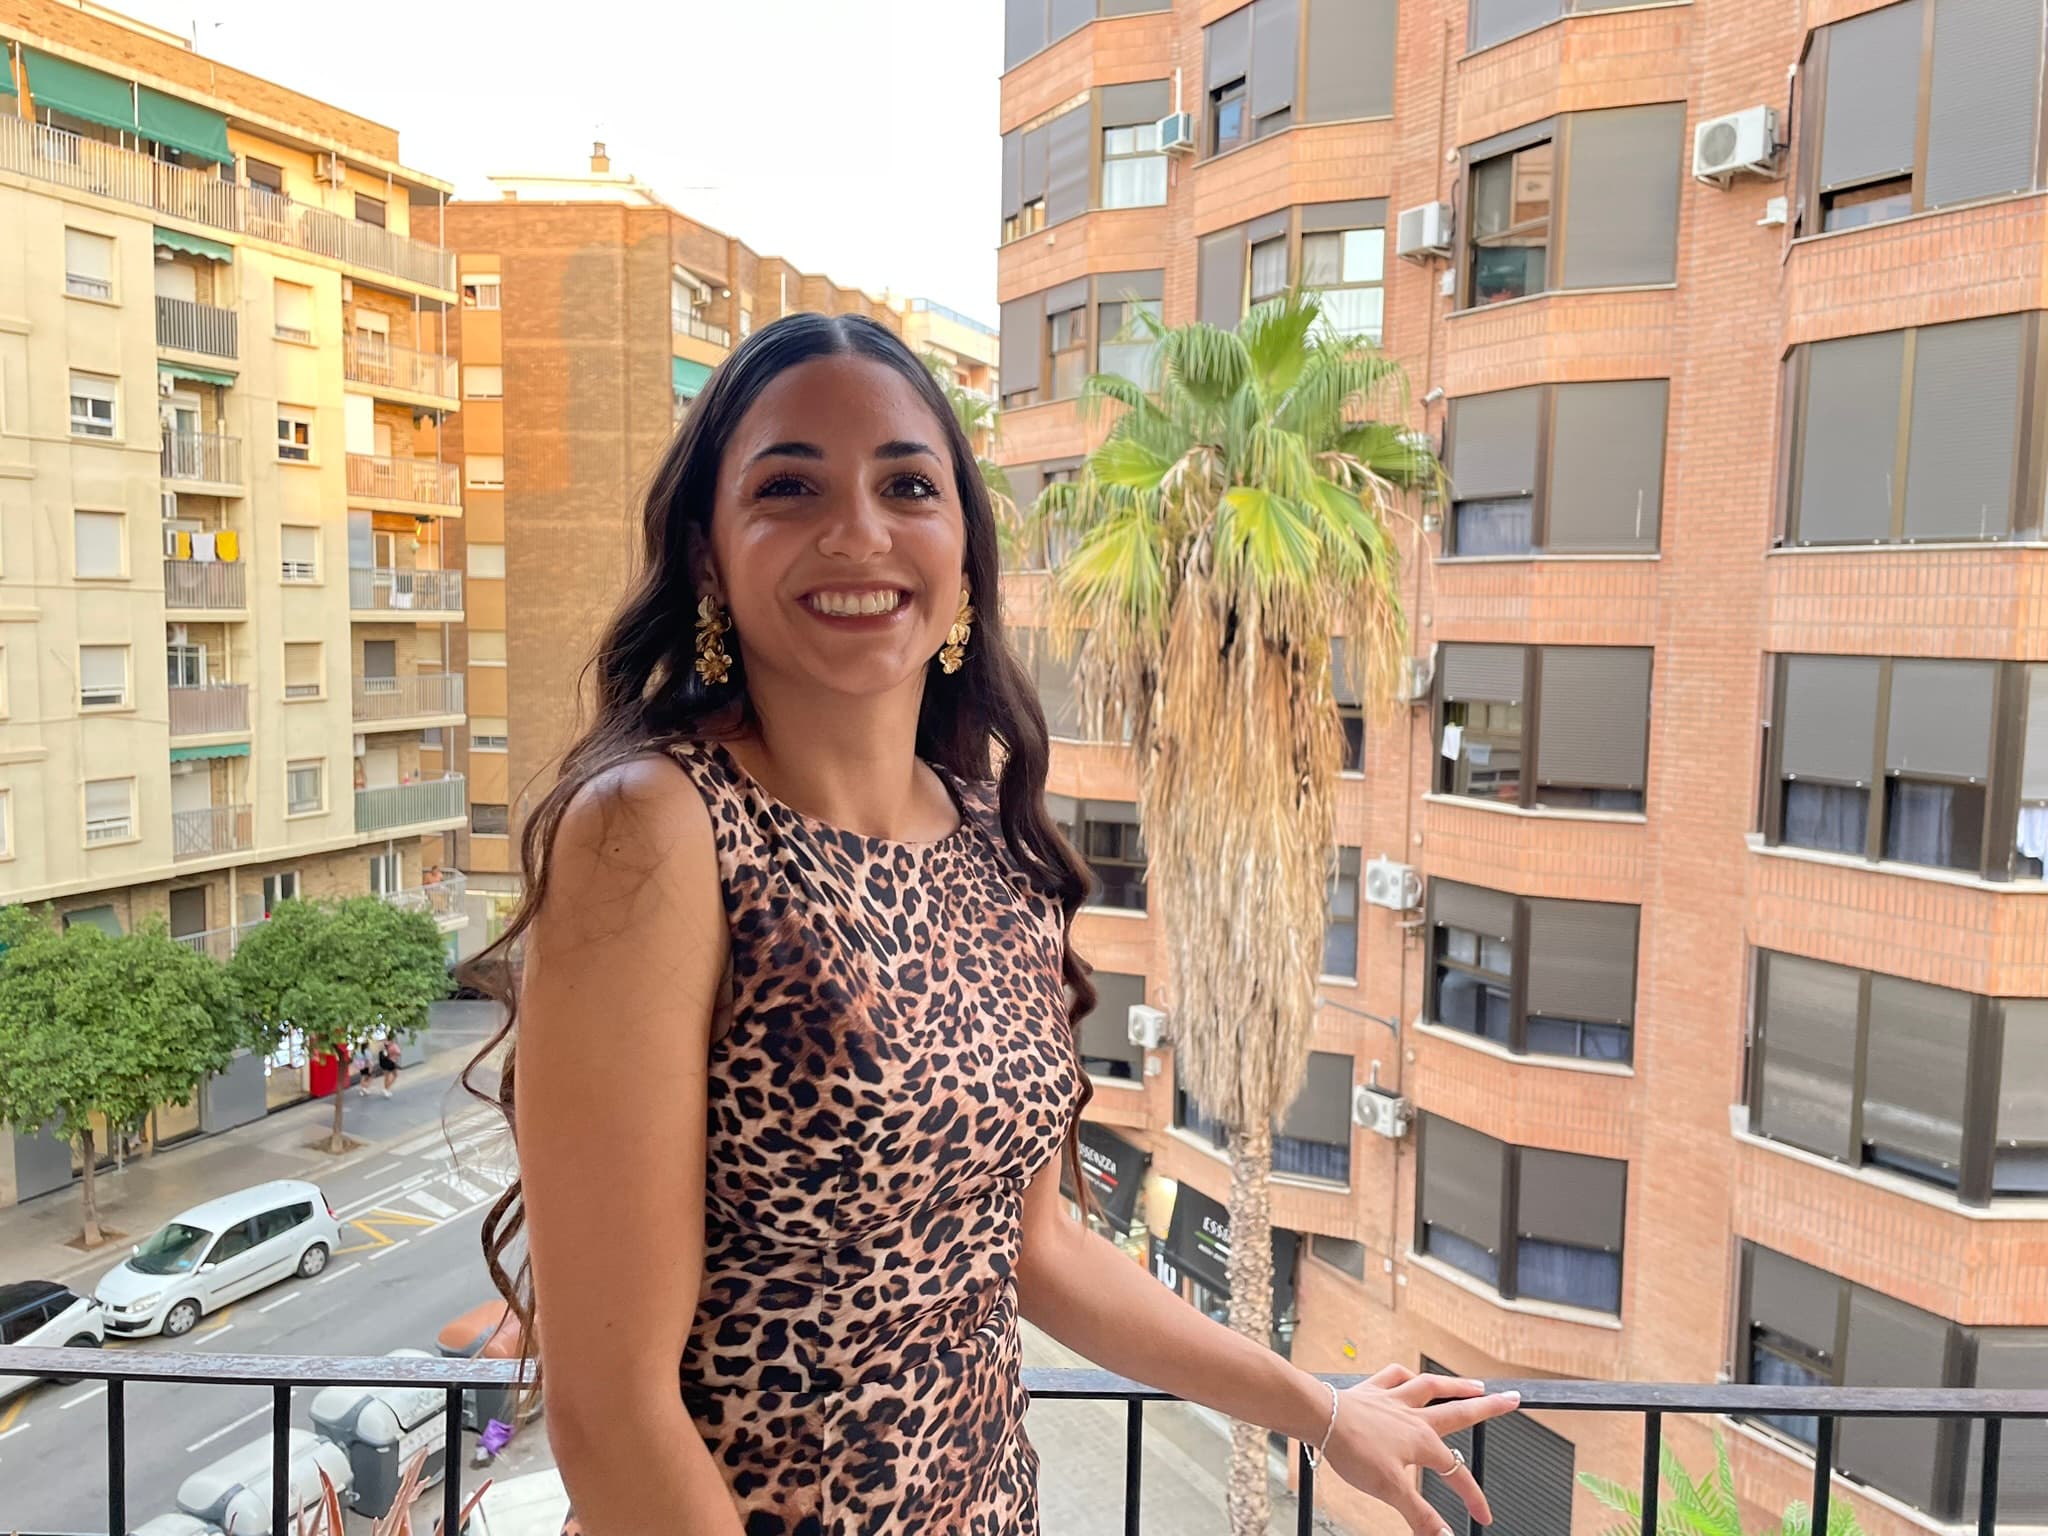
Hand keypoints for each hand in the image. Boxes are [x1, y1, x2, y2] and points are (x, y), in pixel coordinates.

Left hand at [1316, 1366, 1520, 1535]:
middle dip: (1489, 1409)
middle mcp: (1414, 1417)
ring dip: (1456, 1385)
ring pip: (1432, 1388)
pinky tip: (1412, 1376)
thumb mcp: (1390, 1490)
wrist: (1320, 1416)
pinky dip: (1407, 1376)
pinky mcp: (1373, 1392)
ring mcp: (1394, 1400)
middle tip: (1512, 1399)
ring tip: (1476, 1384)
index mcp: (1423, 1442)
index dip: (1473, 1498)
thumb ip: (1420, 1514)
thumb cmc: (1353, 1449)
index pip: (1457, 1473)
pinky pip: (1395, 1377)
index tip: (1483, 1517)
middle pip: (1460, 1411)